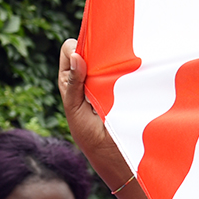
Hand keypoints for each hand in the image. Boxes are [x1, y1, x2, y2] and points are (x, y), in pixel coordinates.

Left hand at [57, 39, 126, 178]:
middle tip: (103, 62)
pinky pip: (125, 66)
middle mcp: (87, 73)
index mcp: (70, 77)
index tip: (85, 57)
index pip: (69, 48)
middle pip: (89, 47)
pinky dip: (126, 65)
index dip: (76, 48)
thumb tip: (76, 55)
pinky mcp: (125, 82)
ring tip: (117, 68)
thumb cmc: (87, 130)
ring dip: (112, 58)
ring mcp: (107, 77)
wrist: (112, 150)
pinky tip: (129, 70)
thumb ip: (73, 82)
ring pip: (108, 54)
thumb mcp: (74, 106)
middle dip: (95, 49)